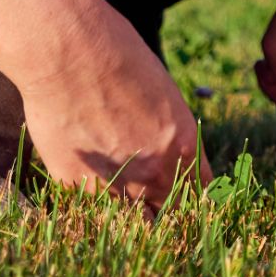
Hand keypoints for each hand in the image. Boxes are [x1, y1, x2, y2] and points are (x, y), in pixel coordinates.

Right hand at [18, 1, 212, 217]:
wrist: (73, 54)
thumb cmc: (123, 62)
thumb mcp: (167, 99)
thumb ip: (171, 137)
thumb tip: (169, 156)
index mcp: (186, 148)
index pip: (203, 193)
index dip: (193, 194)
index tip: (185, 195)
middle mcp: (156, 174)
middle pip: (172, 213)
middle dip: (166, 208)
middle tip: (155, 201)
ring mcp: (116, 186)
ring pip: (134, 222)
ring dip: (132, 212)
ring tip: (123, 195)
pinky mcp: (77, 187)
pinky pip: (95, 209)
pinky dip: (97, 203)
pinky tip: (93, 182)